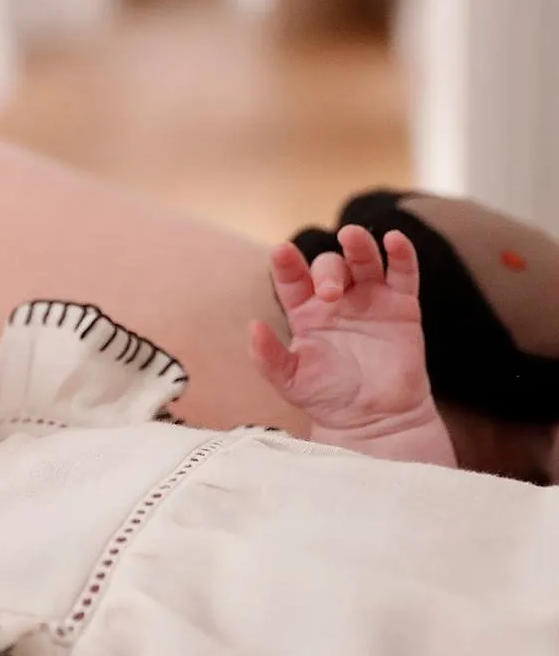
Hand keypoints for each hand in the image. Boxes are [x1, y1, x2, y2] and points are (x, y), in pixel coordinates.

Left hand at [248, 225, 435, 434]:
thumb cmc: (328, 398)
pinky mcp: (401, 305)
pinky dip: (401, 254)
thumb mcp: (290, 381)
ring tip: (351, 236)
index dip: (286, 263)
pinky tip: (393, 240)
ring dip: (358, 246)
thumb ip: (268, 356)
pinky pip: (403, 273)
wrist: (373, 419)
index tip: (281, 252)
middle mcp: (337, 299)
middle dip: (328, 272)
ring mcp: (370, 299)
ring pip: (363, 260)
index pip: (292, 278)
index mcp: (305, 312)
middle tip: (330, 294)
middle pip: (329, 266)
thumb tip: (252, 327)